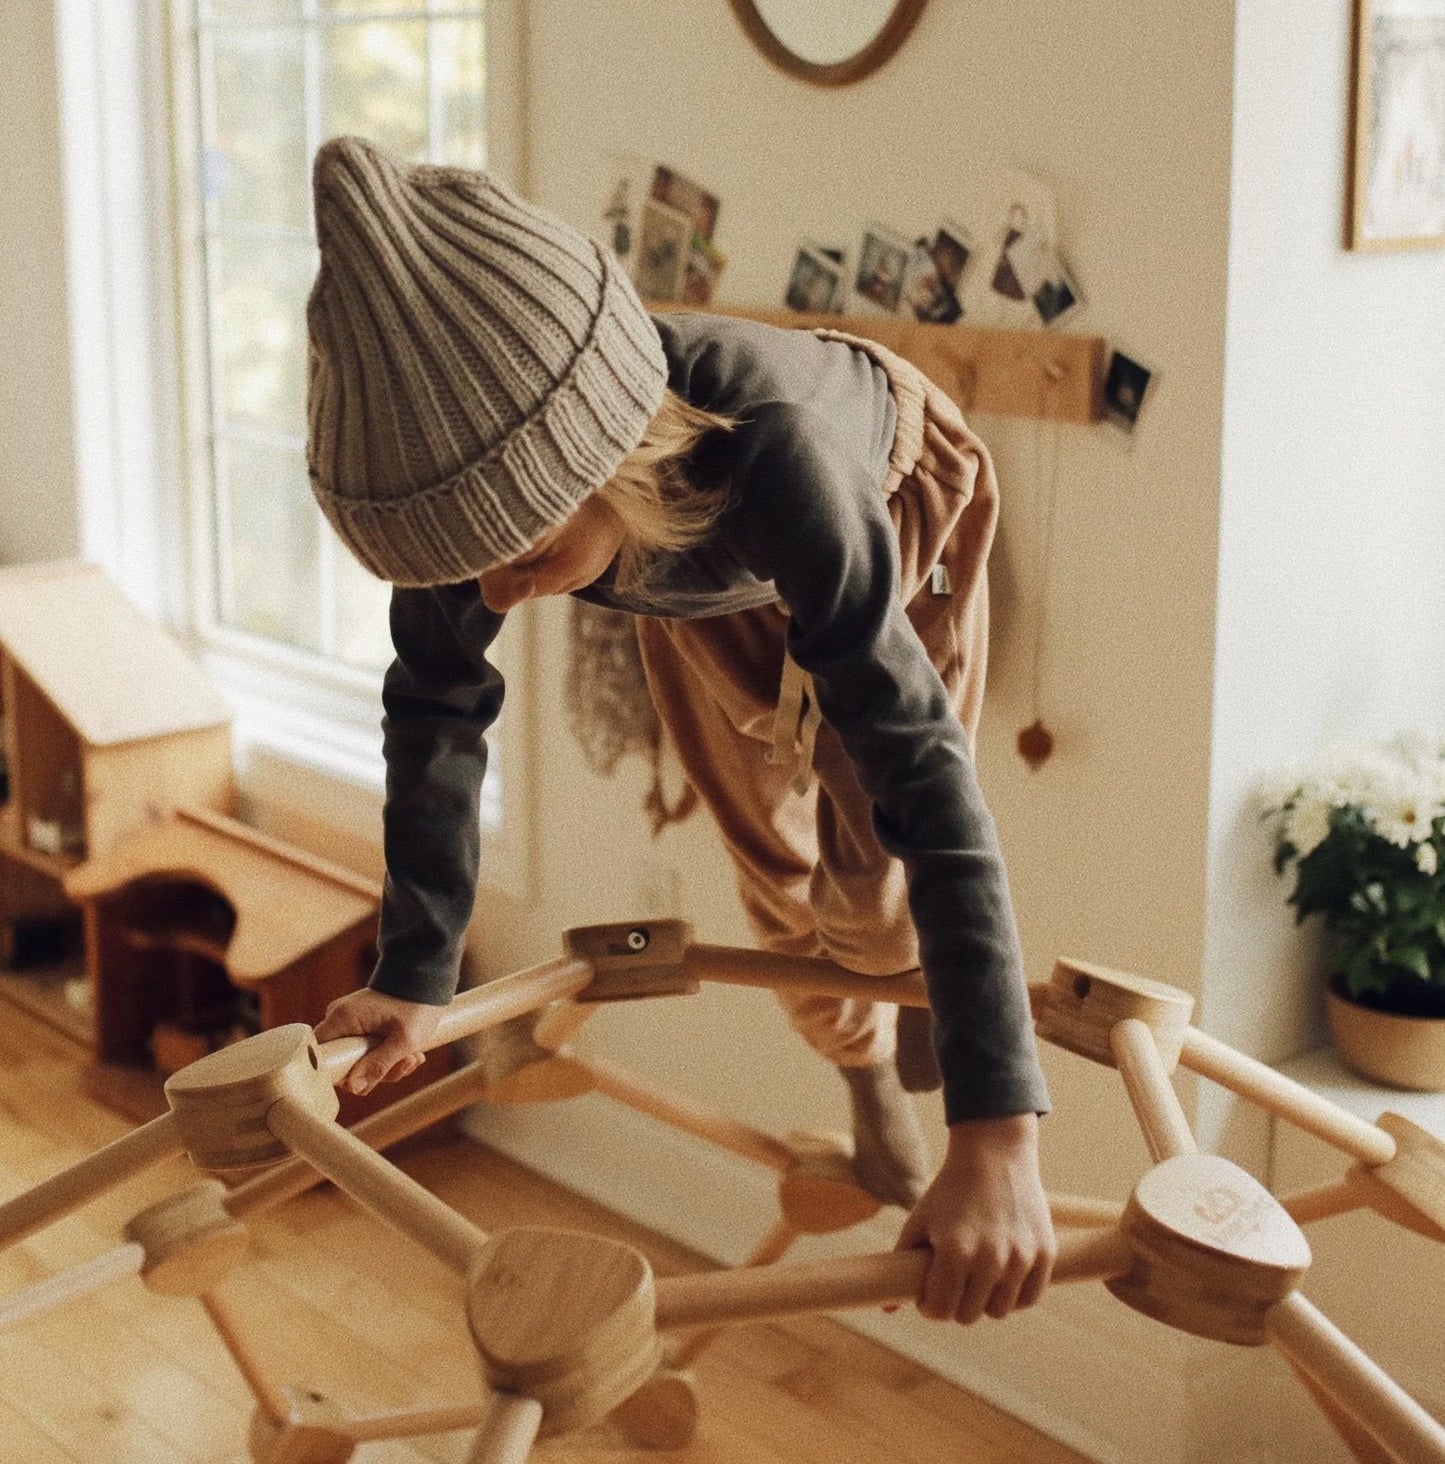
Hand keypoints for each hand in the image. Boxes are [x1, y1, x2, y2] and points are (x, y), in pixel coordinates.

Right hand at [312, 989, 443, 1095]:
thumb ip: (378, 1065)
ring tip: (414, 1056)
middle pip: (345, 1062)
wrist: (427, 978)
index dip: (343, 1075)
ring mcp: (351, 1022)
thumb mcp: (403, 1040)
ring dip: (390, 1065)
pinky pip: (368, 1050)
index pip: (322, 1057)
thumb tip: (355, 1088)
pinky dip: (390, 1056)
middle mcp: (340, 1019)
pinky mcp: (363, 1024)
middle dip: (377, 1071)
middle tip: (405, 1063)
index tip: (370, 1079)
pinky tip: (412, 1054)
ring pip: (361, 1060)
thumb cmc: (416, 1004)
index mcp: (342, 1018)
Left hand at [894, 1113, 1054, 1323]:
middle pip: (968, 1316)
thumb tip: (887, 1311)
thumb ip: (902, 1263)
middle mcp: (989, 1259)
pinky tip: (1000, 1278)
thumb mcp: (919, 1220)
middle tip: (952, 1284)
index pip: (940, 1310)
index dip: (929, 1307)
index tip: (928, 1295)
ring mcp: (1020, 1258)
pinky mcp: (1045, 1253)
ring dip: (985, 1302)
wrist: (995, 1155)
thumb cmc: (950, 1189)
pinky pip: (1028, 1298)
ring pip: (999, 1311)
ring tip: (976, 1279)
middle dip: (955, 1305)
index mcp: (954, 1252)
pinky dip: (1014, 1296)